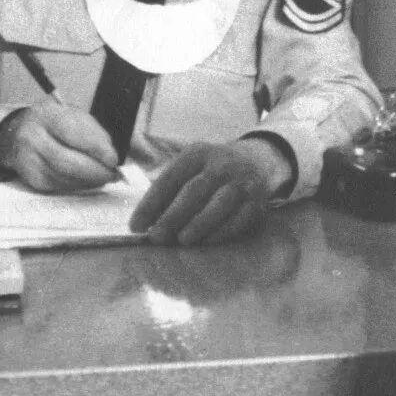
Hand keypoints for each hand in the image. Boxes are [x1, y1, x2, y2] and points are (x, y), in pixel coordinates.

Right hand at [0, 101, 121, 191]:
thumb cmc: (53, 124)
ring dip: (90, 181)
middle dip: (96, 171)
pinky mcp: (31, 178)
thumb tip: (111, 155)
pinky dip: (79, 185)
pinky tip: (88, 180)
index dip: (95, 148)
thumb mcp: (72, 115)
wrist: (18, 133)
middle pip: (67, 161)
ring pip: (64, 178)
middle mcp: (32, 137)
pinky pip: (60, 186)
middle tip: (114, 174)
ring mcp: (28, 160)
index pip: (72, 133)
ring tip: (105, 177)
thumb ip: (93, 131)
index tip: (113, 159)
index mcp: (46, 115)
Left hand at [131, 137, 293, 245]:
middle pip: (194, 190)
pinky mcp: (257, 202)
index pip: (170, 178)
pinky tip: (206, 241)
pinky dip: (221, 232)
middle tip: (157, 237)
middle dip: (173, 216)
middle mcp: (221, 164)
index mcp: (197, 154)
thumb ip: (170, 189)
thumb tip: (144, 222)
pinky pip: (239, 219)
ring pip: (219, 204)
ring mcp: (242, 182)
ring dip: (199, 224)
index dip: (151, 202)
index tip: (136, 225)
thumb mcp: (192, 166)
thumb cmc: (213, 170)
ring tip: (182, 240)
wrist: (259, 161)